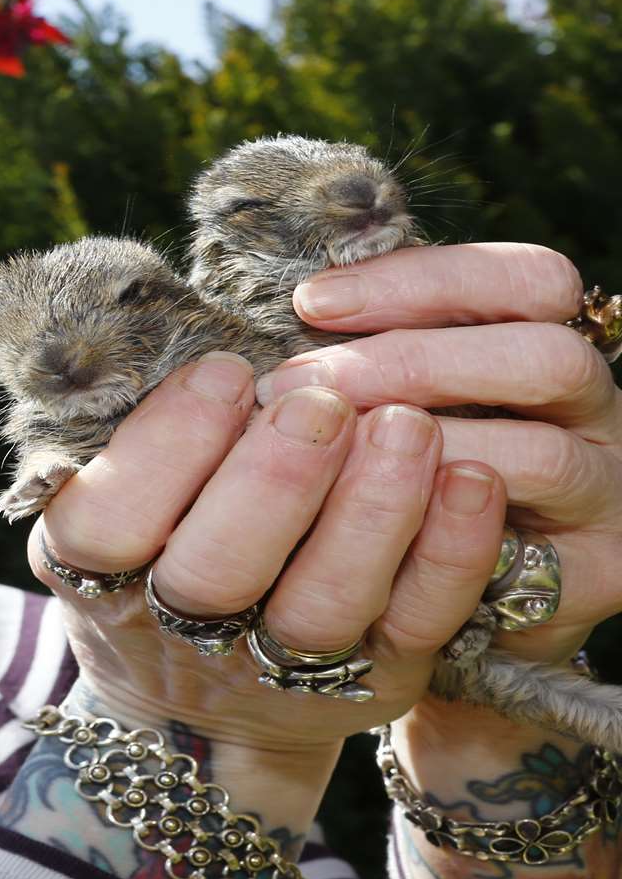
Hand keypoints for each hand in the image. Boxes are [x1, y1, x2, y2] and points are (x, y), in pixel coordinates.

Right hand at [33, 352, 507, 752]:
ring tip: (406, 423)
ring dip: (369, 512)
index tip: (225, 374)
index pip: (106, 522)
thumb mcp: (115, 500)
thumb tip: (202, 339)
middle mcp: (179, 626)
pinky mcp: (372, 680)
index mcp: (98, 570)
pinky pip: (417, 623)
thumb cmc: (157, 549)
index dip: (164, 450)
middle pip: (213, 572)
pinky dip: (449, 554)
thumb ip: (143, 438)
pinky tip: (471, 480)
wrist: (206, 702)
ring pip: (321, 603)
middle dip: (271, 481)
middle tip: (319, 402)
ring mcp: (276, 665)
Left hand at [259, 242, 621, 664]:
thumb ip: (358, 349)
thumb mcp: (380, 393)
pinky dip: (434, 544)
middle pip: (547, 358)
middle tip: (297, 385)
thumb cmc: (388, 471)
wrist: (440, 597)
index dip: (422, 281)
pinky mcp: (585, 581)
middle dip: (411, 362)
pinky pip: (516, 558)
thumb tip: (288, 313)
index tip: (311, 302)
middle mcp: (591, 415)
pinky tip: (368, 533)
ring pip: (540, 456)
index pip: (529, 282)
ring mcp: (600, 497)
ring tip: (326, 454)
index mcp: (547, 346)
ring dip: (419, 451)